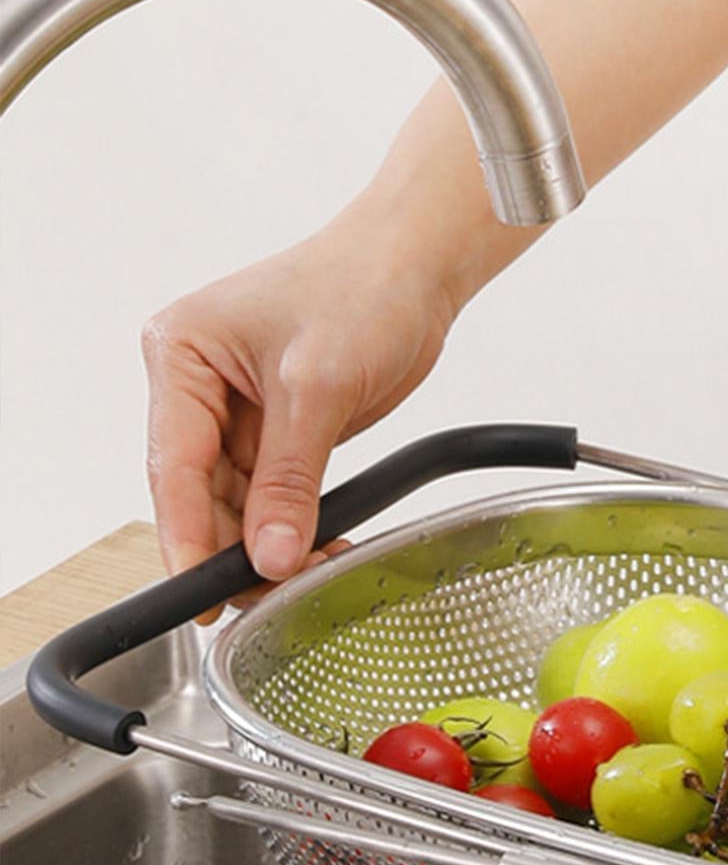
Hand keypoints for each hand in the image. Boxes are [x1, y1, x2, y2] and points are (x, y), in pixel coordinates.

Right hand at [141, 207, 456, 600]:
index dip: (187, 537)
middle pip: (201, 493)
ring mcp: (238, 408)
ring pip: (239, 502)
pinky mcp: (280, 427)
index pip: (175, 466)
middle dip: (234, 548)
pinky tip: (320, 553)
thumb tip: (268, 552)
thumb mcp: (320, 388)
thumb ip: (290, 479)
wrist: (415, 265)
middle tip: (264, 599)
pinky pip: (276, 493)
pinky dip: (296, 527)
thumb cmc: (361, 287)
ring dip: (269, 545)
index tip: (199, 593)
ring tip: (303, 579)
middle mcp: (198, 383)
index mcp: (181, 354)